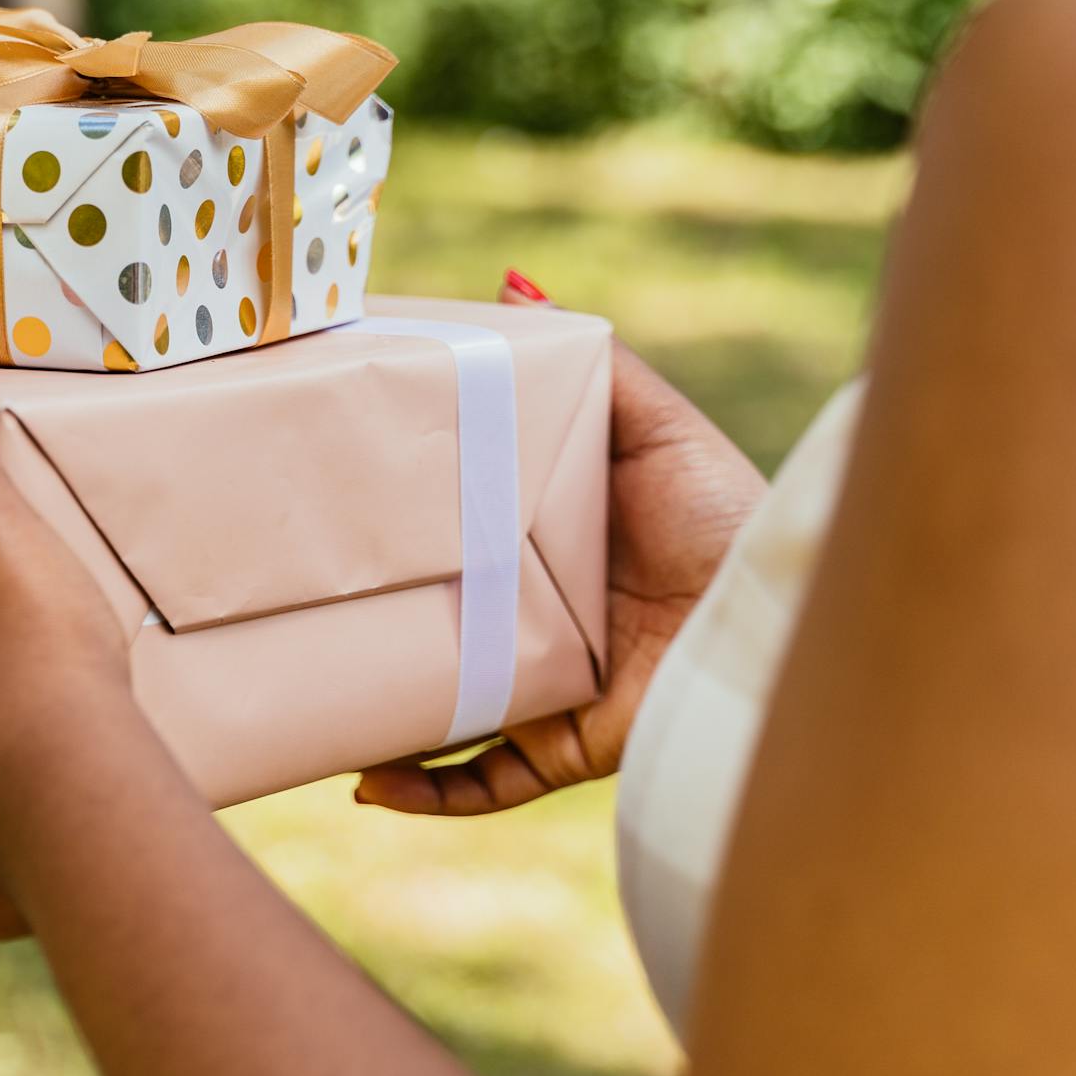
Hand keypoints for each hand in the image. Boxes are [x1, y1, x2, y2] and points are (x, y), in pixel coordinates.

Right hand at [353, 270, 764, 814]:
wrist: (778, 613)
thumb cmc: (726, 515)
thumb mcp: (651, 426)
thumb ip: (588, 363)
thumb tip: (510, 285)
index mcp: (547, 546)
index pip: (456, 541)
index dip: (401, 533)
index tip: (332, 510)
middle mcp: (538, 620)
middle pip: (436, 626)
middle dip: (369, 629)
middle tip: (296, 607)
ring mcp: (547, 689)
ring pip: (441, 712)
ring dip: (373, 719)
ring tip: (305, 703)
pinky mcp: (567, 748)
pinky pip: (482, 783)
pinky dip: (425, 790)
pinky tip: (367, 781)